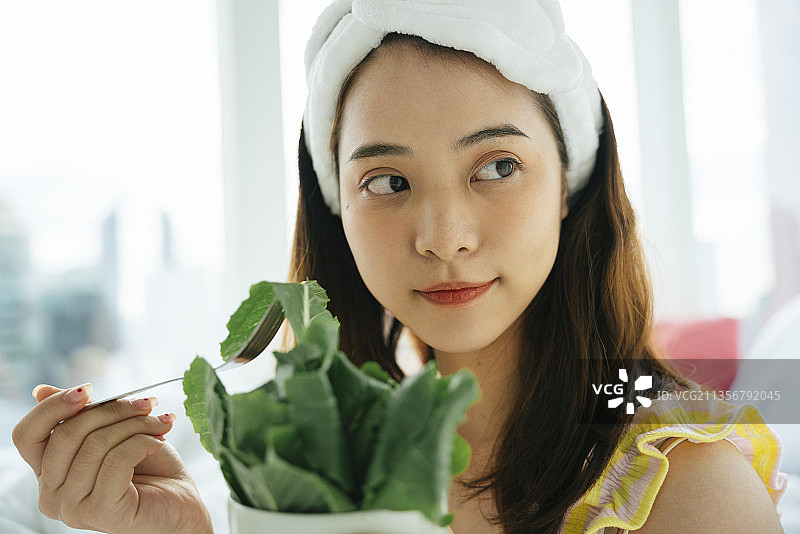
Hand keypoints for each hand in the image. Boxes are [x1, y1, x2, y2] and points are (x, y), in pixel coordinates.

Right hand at [12, 384, 212, 533]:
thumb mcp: (113, 433)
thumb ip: (81, 416)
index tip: (87, 389)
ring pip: (95, 444)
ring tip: (159, 423)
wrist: (182, 503)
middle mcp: (52, 495)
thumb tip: (40, 391)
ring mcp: (74, 508)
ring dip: (136, 424)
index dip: (52, 407)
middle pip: (66, 434)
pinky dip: (144, 442)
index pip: (27, 436)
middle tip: (146, 403)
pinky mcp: (101, 512)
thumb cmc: (149, 468)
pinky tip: (159, 442)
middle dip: (112, 409)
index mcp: (48, 473)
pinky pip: (117, 460)